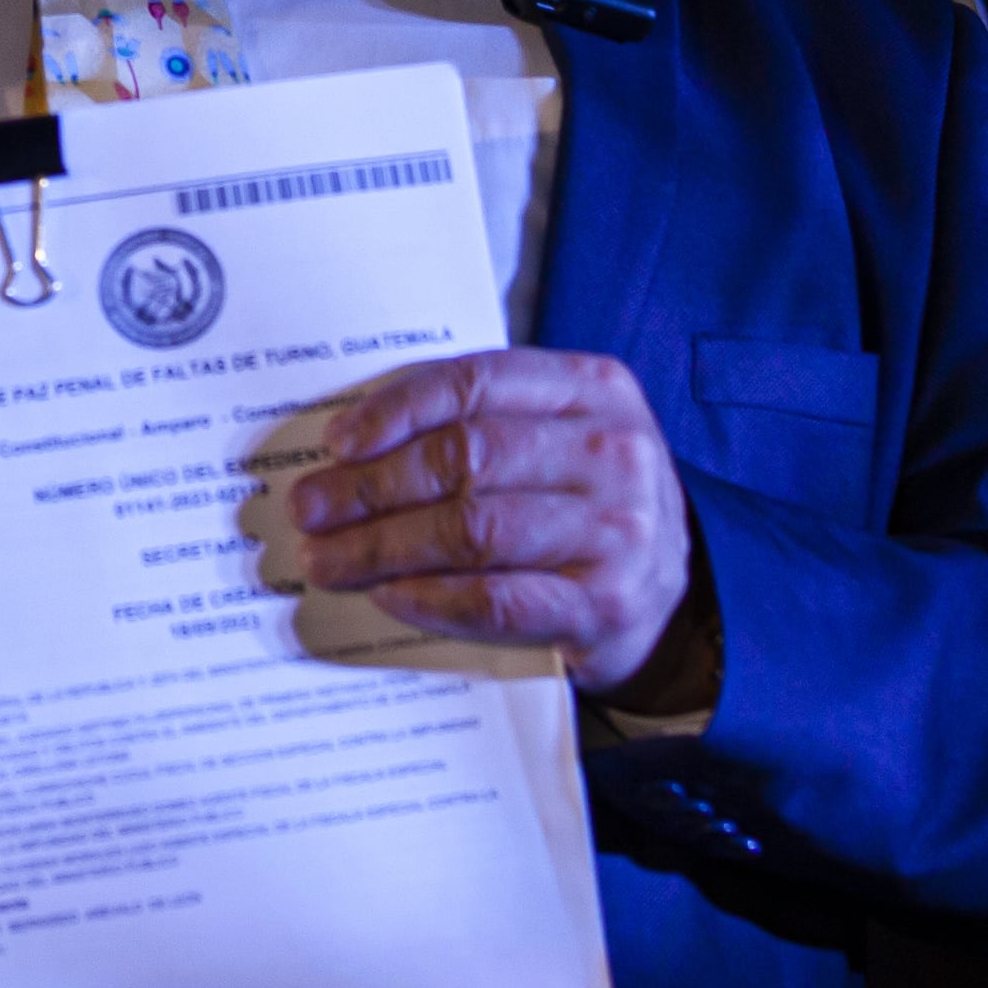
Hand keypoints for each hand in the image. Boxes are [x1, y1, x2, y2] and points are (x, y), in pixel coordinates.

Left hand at [281, 347, 712, 703]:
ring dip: (385, 547)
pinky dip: (432, 599)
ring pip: (473, 530)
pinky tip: (388, 595)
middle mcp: (613, 451)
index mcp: (595, 388)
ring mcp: (617, 531)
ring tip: (330, 559)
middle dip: (373, 486)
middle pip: (466, 458)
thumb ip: (481, 422)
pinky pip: (498, 600)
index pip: (476, 382)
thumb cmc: (587, 501)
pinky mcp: (607, 606)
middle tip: (312, 509)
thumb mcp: (558, 436)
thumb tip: (351, 444)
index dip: (396, 409)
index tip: (337, 442)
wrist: (675, 593)